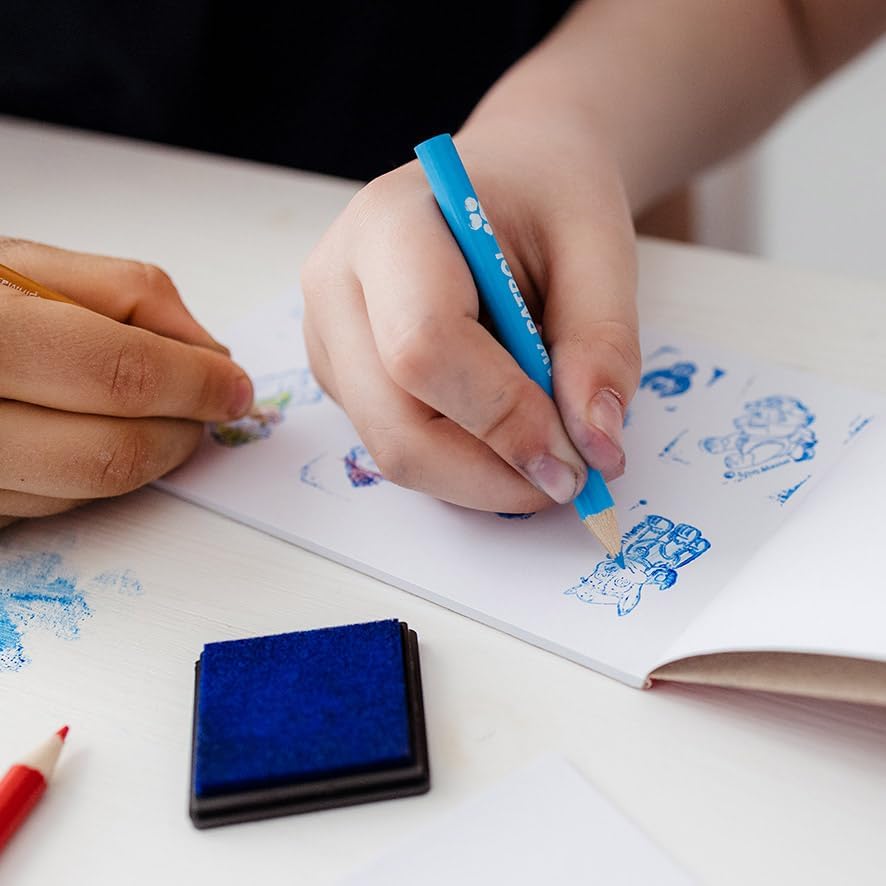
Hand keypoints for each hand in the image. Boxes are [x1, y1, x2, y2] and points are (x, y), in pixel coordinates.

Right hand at [0, 238, 252, 526]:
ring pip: (84, 492)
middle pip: (111, 452)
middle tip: (208, 410)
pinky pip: (47, 510)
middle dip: (183, 434)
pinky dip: (90, 478)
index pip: (121, 374)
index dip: (197, 385)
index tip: (235, 388)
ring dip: (146, 459)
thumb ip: (130, 293)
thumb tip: (211, 353)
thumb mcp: (25, 262)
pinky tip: (86, 436)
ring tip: (155, 417)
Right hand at [301, 123, 638, 513]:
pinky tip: (506, 422)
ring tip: (548, 442)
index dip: (503, 417)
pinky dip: (465, 461)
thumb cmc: (548, 197)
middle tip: (573, 478)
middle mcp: (335, 287)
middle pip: (396, 424)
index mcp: (389, 225)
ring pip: (395, 451)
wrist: (505, 177)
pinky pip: (400, 447)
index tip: (577, 459)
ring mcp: (328, 340)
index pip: (424, 347)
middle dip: (492, 473)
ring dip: (483, 475)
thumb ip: (604, 345)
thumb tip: (596, 449)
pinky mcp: (342, 378)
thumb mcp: (601, 246)